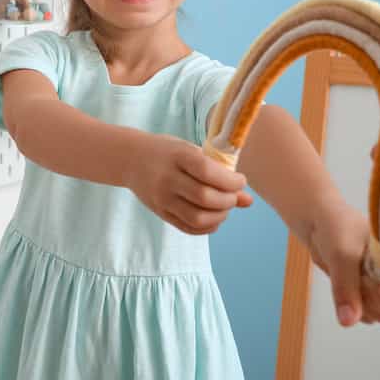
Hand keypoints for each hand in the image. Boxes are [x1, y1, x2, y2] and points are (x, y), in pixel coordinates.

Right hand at [126, 135, 252, 234]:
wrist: (131, 159)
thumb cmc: (168, 152)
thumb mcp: (191, 152)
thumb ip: (218, 173)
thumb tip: (248, 200)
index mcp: (177, 156)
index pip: (208, 172)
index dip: (230, 180)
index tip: (240, 180)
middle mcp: (168, 178)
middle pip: (205, 197)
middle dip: (228, 200)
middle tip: (234, 195)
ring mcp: (162, 198)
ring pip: (198, 217)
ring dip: (220, 216)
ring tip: (224, 207)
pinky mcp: (161, 213)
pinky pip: (189, 228)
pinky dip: (207, 227)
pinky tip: (213, 217)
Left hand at [305, 202, 379, 326]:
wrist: (319, 226)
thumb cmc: (336, 227)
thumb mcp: (340, 253)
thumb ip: (346, 287)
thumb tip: (348, 321)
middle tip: (358, 279)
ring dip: (365, 304)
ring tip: (350, 277)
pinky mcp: (372, 297)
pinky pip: (370, 316)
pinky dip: (355, 308)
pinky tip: (345, 286)